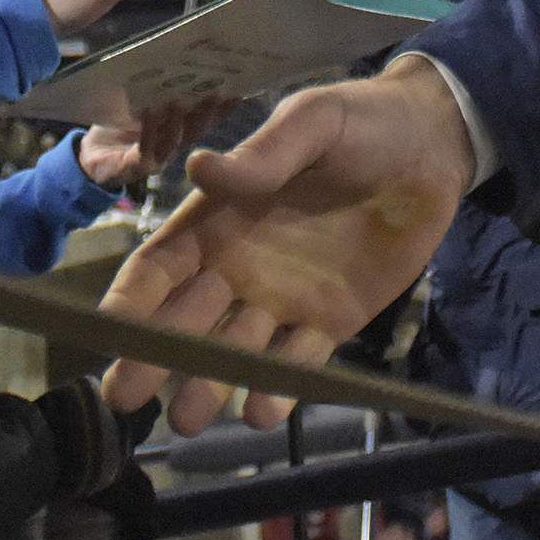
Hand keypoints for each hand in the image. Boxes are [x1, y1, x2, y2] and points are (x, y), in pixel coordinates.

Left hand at [75, 95, 236, 189]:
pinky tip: (150, 112)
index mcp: (176, 132)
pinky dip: (149, 131)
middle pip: (195, 131)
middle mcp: (171, 147)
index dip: (222, 109)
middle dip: (207, 113)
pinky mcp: (135, 167)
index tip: (238, 90)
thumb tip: (173, 57)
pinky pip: (146, 150)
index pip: (205, 120)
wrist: (90, 158)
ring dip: (179, 122)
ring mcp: (155, 160)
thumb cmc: (116, 128)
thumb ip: (156, 91)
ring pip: (174, 142)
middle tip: (217, 92)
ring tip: (180, 101)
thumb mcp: (138, 105)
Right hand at [96, 60, 473, 430]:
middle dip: (152, 360)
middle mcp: (238, 267)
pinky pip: (297, 364)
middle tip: (125, 398)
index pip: (158, 267)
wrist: (434, 146)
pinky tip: (263, 410)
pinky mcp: (330, 321)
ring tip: (191, 416)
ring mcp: (282, 300)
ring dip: (210, 386)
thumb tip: (198, 168)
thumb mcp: (312, 122)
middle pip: (183, 322)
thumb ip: (262, 155)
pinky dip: (278, 390)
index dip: (130, 300)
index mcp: (218, 219)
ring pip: (234, 353)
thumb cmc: (362, 123)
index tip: (105, 335)